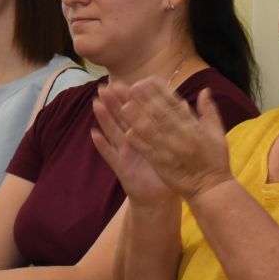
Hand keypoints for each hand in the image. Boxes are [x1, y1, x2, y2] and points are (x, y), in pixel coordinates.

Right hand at [89, 83, 174, 207]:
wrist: (160, 198)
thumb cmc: (167, 170)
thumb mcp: (172, 146)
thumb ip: (175, 126)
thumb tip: (184, 104)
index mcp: (146, 134)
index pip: (139, 111)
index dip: (132, 97)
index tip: (127, 81)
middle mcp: (133, 141)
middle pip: (122, 118)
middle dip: (113, 102)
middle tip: (105, 86)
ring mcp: (125, 154)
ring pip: (113, 132)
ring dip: (104, 118)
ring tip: (96, 103)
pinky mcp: (122, 168)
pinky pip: (110, 156)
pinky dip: (101, 146)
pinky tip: (94, 134)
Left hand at [113, 79, 231, 202]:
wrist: (212, 188)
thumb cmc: (215, 160)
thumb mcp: (217, 133)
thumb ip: (209, 110)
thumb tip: (205, 90)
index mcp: (193, 126)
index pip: (175, 103)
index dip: (160, 91)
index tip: (148, 79)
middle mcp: (181, 136)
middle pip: (160, 114)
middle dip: (145, 99)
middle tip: (130, 86)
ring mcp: (170, 150)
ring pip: (151, 131)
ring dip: (137, 118)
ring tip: (123, 106)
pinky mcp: (162, 165)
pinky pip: (148, 151)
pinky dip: (138, 142)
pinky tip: (127, 132)